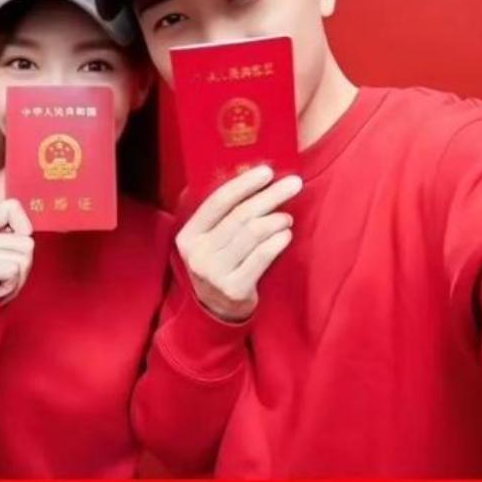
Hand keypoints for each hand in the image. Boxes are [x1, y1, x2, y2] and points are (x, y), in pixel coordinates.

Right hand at [0, 199, 34, 304]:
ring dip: (18, 278)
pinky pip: (12, 271)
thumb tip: (28, 231)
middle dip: (24, 265)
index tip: (15, 245)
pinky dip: (11, 285)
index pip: (11, 206)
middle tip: (4, 276)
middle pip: (26, 242)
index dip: (24, 226)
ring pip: (22, 258)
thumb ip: (11, 238)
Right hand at [176, 166, 302, 321]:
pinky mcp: (234, 289)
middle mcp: (197, 254)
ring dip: (276, 220)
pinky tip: (286, 234)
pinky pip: (261, 257)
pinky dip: (277, 242)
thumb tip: (245, 174)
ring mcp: (215, 273)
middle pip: (239, 216)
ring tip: (287, 216)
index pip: (217, 202)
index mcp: (188, 236)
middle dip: (270, 196)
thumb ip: (219, 214)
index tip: (267, 171)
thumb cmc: (220, 264)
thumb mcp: (208, 240)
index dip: (244, 184)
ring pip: (252, 235)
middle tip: (293, 184)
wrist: (218, 310)